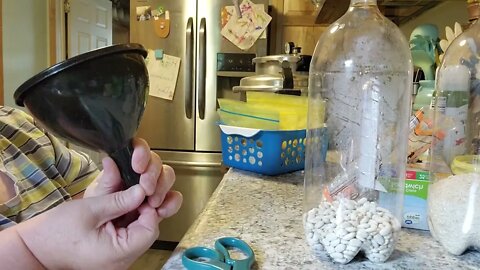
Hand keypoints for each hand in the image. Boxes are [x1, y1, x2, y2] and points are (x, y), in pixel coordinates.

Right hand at [17, 185, 160, 268]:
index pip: (150, 229)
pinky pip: (127, 235)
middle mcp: (122, 260)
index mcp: (119, 253)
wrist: (34, 249)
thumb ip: (119, 200)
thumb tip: (142, 190)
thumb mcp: (90, 209)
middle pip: (147, 231)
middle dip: (143, 209)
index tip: (140, 192)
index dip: (148, 207)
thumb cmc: (55, 232)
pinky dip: (126, 220)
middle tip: (133, 192)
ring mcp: (117, 259)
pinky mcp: (112, 254)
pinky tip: (118, 208)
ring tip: (124, 198)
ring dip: (135, 214)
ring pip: (138, 232)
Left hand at [85, 138, 182, 217]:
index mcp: (120, 169)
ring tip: (152, 202)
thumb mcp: (92, 202)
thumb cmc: (88, 220)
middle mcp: (137, 178)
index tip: (138, 166)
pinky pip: (172, 200)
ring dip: (163, 188)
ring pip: (166, 178)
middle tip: (146, 188)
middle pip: (156, 162)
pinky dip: (171, 204)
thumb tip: (111, 162)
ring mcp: (149, 192)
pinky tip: (161, 210)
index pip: (137, 149)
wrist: (94, 245)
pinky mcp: (158, 208)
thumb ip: (105, 184)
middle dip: (154, 174)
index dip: (141, 153)